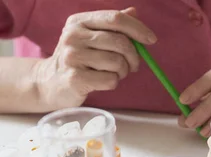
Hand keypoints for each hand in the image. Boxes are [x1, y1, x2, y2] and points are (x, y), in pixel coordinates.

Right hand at [34, 7, 156, 109]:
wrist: (51, 82)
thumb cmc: (80, 59)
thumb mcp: (92, 37)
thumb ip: (112, 26)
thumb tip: (134, 12)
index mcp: (79, 21)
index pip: (115, 18)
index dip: (138, 28)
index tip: (152, 40)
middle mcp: (73, 35)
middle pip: (120, 42)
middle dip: (134, 56)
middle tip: (132, 66)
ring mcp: (72, 56)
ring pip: (117, 62)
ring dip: (123, 71)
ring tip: (113, 73)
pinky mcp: (75, 78)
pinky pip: (111, 80)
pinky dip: (113, 83)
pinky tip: (102, 81)